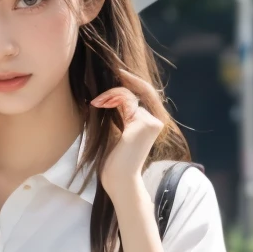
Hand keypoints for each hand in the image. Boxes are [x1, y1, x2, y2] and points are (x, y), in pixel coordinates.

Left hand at [91, 69, 164, 203]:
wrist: (118, 180)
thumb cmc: (114, 162)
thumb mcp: (118, 131)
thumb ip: (120, 112)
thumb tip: (111, 91)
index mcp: (151, 123)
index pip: (145, 95)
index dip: (134, 81)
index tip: (119, 71)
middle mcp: (156, 121)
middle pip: (139, 92)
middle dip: (124, 81)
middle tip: (111, 73)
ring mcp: (152, 121)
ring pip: (129, 97)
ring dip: (110, 96)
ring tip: (96, 103)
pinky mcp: (145, 123)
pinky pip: (126, 101)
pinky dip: (111, 99)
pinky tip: (98, 104)